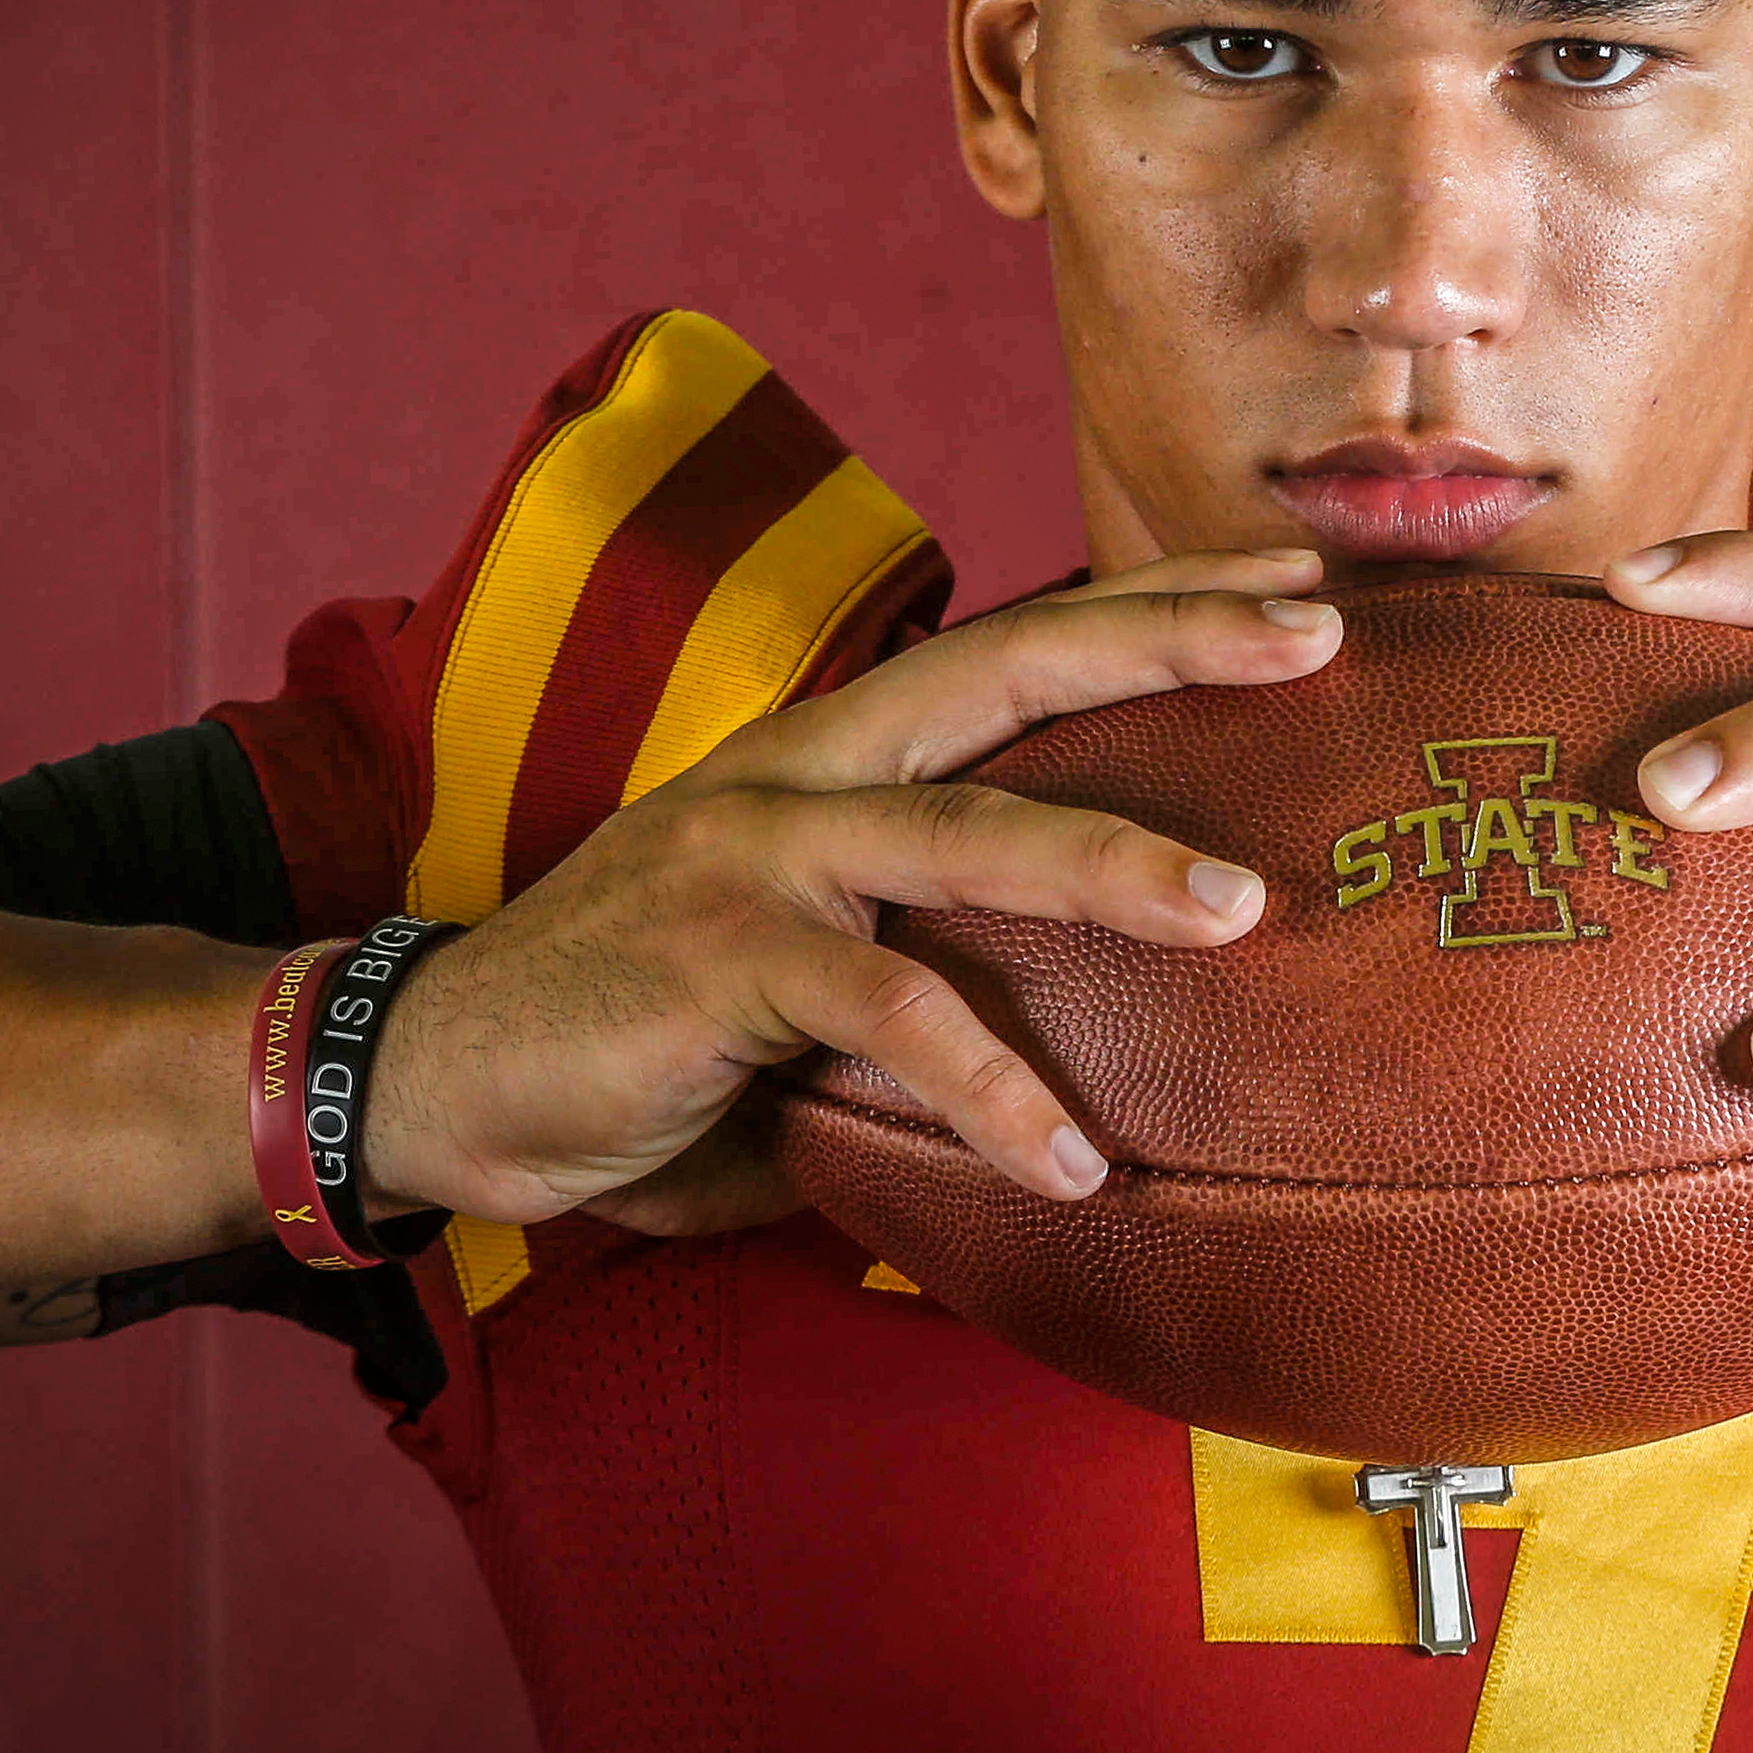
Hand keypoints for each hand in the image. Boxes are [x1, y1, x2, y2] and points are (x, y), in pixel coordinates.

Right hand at [363, 551, 1344, 1235]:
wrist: (436, 1080)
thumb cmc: (650, 1041)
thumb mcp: (816, 991)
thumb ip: (939, 992)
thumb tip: (1107, 1059)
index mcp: (838, 757)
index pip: (1017, 648)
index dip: (1154, 608)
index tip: (1293, 588)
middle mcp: (805, 772)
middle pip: (1010, 669)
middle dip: (1169, 642)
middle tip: (1316, 638)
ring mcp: (756, 853)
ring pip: (964, 832)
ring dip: (1110, 863)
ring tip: (1239, 911)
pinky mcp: (715, 960)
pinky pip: (883, 1011)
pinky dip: (986, 1086)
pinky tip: (1070, 1164)